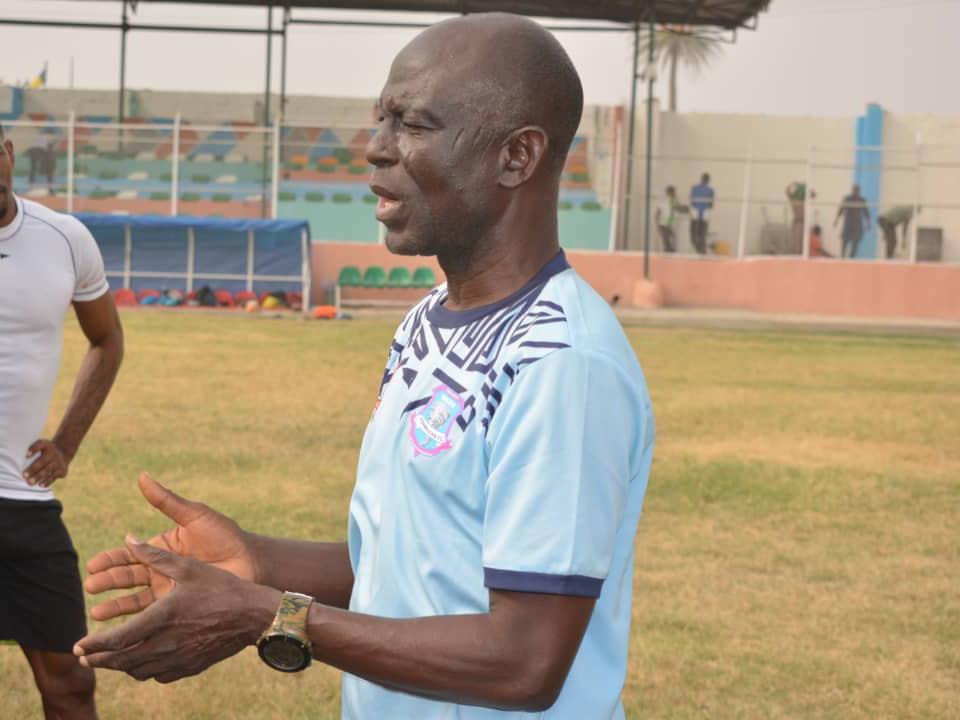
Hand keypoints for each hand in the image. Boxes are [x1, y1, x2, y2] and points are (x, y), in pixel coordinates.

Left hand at [24, 439, 69, 486]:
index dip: (33, 450)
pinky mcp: (62, 471)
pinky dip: (47, 481)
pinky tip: (40, 485)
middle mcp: (54, 454)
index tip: (26, 456)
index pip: (40, 445)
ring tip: (30, 482)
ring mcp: (59, 463)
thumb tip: (26, 456)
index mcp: (47, 446)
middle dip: (33, 469)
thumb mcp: (42, 444)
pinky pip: (53, 477)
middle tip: (24, 476)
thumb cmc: (46, 450)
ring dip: (38, 477)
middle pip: (43, 461)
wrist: (63, 453)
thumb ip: (33, 448)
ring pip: (47, 471)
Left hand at [75, 535, 279, 682]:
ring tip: (109, 660)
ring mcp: (178, 658)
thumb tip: (129, 539)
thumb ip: (154, 555)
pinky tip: (142, 662)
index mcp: (162, 617)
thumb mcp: (188, 567)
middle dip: (99, 660)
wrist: (253, 614)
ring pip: (137, 670)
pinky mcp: (190, 666)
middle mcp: (166, 643)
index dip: (94, 645)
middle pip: (122, 661)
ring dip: (119, 667)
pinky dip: (143, 670)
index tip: (79, 645)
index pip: (117, 640)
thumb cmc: (222, 586)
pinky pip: (157, 675)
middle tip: (85, 657)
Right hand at [84, 472, 259, 621]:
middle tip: (91, 586)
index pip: (129, 552)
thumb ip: (166, 500)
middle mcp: (161, 568)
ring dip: (115, 606)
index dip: (110, 558)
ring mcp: (169, 589)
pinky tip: (121, 629)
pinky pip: (152, 615)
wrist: (251, 562)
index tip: (92, 564)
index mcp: (162, 546)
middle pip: (127, 576)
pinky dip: (135, 622)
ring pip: (135, 599)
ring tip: (97, 612)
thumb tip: (141, 476)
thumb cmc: (225, 536)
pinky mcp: (178, 607)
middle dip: (107, 582)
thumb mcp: (194, 515)